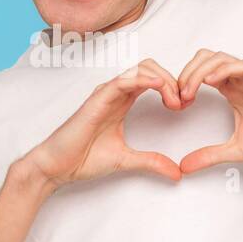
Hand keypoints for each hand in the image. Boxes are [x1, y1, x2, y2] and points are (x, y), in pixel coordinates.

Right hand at [21, 58, 184, 189]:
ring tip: (175, 99)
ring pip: (140, 69)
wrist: (56, 167)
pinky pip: (122, 80)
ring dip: (163, 79)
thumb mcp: (127, 161)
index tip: (185, 106)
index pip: (153, 80)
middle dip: (172, 80)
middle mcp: (115, 93)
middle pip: (150, 68)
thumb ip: (151, 162)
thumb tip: (177, 173)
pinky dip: (143, 79)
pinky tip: (158, 86)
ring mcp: (106, 94)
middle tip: (184, 102)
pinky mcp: (97, 99)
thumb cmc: (82, 159)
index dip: (173, 87)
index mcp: (122, 102)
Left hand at [175, 50, 242, 174]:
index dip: (184, 82)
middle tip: (177, 95)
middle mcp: (240, 81)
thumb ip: (209, 155)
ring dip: (200, 70)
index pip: (201, 72)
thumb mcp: (235, 150)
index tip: (175, 104)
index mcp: (232, 90)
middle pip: (206, 59)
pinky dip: (224, 69)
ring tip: (188, 90)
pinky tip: (210, 82)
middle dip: (187, 72)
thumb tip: (183, 167)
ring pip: (220, 58)